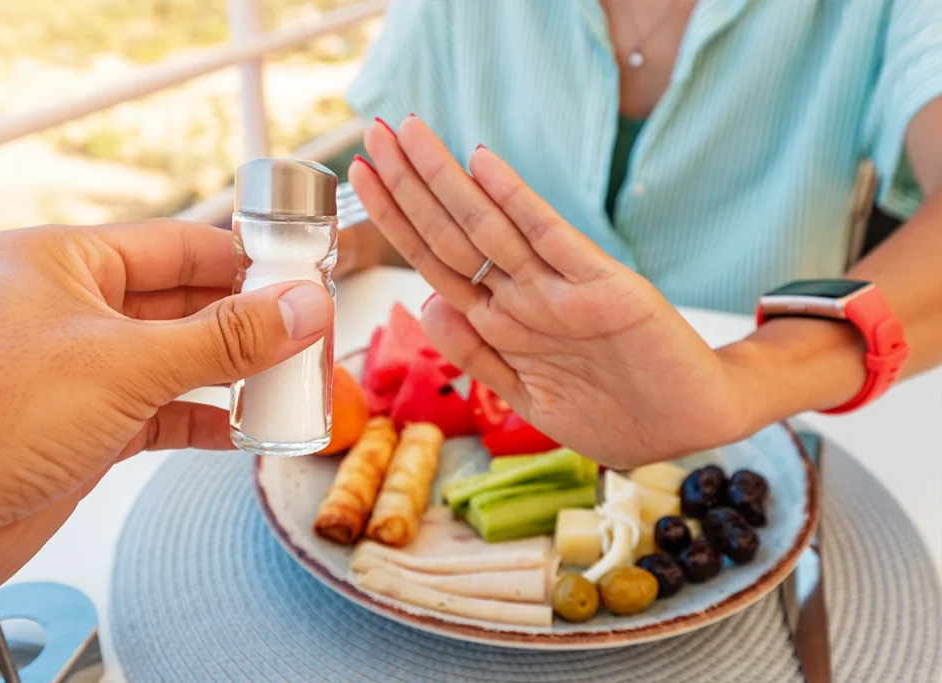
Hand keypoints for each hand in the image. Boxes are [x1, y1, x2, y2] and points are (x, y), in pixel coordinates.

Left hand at [0, 220, 331, 627]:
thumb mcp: (125, 364)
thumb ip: (224, 338)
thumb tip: (297, 308)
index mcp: (64, 263)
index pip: (179, 245)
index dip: (244, 259)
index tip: (300, 274)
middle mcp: (70, 311)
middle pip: (184, 304)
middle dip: (248, 321)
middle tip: (307, 331)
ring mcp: (77, 373)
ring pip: (178, 361)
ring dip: (233, 374)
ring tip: (290, 380)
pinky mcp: (84, 429)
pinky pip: (163, 412)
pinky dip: (206, 420)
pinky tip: (244, 428)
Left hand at [349, 118, 753, 467]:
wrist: (692, 425)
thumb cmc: (614, 411)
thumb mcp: (531, 397)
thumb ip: (479, 356)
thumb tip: (424, 303)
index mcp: (504, 323)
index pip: (435, 260)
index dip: (395, 220)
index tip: (361, 178)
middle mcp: (526, 298)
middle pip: (453, 234)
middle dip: (408, 185)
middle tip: (373, 134)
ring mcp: (563, 291)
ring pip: (490, 230)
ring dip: (444, 182)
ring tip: (407, 134)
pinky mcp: (608, 289)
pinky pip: (553, 241)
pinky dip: (519, 203)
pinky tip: (483, 164)